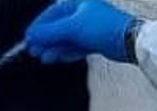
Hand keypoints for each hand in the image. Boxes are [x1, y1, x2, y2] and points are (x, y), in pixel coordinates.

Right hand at [24, 0, 139, 63]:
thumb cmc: (104, 27)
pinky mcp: (95, 41)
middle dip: (46, 40)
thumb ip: (50, 32)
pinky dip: (66, 52)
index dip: (39, 26)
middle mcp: (83, 13)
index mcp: (78, 2)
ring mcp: (90, 28)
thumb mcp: (72, 28)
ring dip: (55, 48)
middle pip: (59, 27)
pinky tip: (56, 58)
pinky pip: (76, 47)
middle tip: (34, 51)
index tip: (28, 38)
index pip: (52, 13)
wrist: (128, 41)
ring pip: (67, 39)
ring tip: (43, 58)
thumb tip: (32, 35)